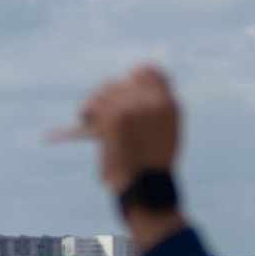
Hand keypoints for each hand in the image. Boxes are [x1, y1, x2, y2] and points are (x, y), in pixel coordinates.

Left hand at [77, 65, 181, 194]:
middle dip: (114, 92)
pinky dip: (86, 110)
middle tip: (107, 106)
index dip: (134, 76)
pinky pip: (94, 103)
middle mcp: (153, 102)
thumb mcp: (165, 132)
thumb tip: (129, 88)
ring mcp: (134, 107)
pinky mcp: (114, 117)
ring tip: (94, 114)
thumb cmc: (153, 165)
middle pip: (124, 80)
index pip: (148, 71)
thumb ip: (154, 108)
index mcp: (169, 104)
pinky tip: (85, 119)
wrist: (145, 184)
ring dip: (99, 101)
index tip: (126, 84)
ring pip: (106, 89)